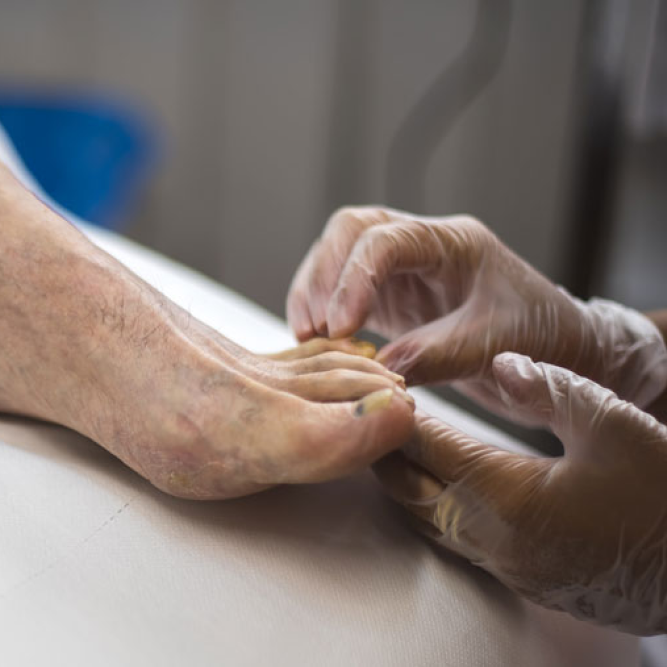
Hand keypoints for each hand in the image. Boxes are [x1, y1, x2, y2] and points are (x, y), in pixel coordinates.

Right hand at [285, 207, 666, 422]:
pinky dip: (321, 315)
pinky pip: (341, 295)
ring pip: (337, 258)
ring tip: (307, 339)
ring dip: (314, 294)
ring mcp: (401, 272)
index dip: (353, 278)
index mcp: (453, 242)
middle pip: (350, 232)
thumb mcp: (498, 345)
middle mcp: (420, 247)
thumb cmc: (543, 338)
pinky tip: (315, 344)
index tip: (339, 326)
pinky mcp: (390, 300)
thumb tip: (380, 368)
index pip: (385, 239)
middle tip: (314, 328)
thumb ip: (440, 354)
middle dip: (323, 276)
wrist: (560, 353)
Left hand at [375, 353, 666, 634]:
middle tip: (375, 411)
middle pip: (407, 486)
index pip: (426, 446)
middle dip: (386, 448)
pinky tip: (434, 483)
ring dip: (403, 479)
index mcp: (505, 492)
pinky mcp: (513, 578)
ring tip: (395, 442)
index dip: (398, 414)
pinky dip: (428, 507)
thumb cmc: (661, 494)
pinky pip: (448, 539)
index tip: (381, 385)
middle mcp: (489, 535)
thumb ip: (551, 388)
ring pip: (421, 518)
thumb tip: (500, 362)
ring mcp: (499, 562)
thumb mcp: (615, 424)